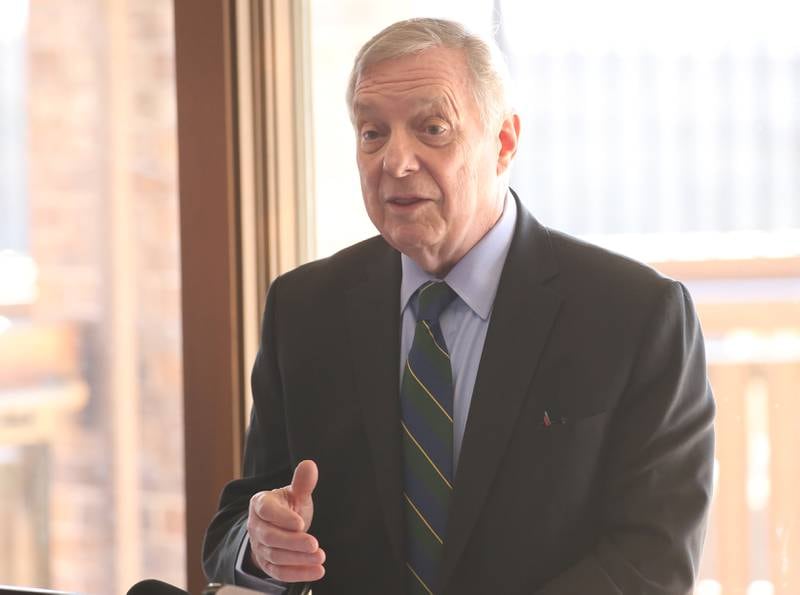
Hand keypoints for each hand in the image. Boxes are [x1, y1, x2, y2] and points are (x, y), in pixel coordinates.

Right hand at [247, 460, 325, 581]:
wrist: (278, 526)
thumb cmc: (287, 507)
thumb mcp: (295, 493)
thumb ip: (302, 482)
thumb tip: (309, 465)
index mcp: (260, 504)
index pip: (266, 510)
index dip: (282, 518)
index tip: (301, 523)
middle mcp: (256, 526)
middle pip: (270, 536)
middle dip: (292, 542)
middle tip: (314, 544)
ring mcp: (259, 547)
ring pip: (275, 556)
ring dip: (298, 559)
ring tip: (320, 557)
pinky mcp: (267, 564)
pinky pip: (279, 572)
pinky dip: (298, 573)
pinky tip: (316, 571)